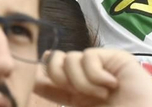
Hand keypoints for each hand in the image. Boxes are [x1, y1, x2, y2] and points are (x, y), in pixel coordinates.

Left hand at [35, 49, 151, 106]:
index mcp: (77, 92)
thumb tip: (35, 81)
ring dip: (83, 82)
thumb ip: (60, 94)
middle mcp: (87, 76)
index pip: (50, 78)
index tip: (35, 81)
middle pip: (54, 61)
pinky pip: (88, 57)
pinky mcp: (115, 57)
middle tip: (76, 92)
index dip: (40, 76)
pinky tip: (112, 84)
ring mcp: (102, 65)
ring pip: (70, 58)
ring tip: (102, 94)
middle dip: (58, 76)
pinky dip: (96, 75)